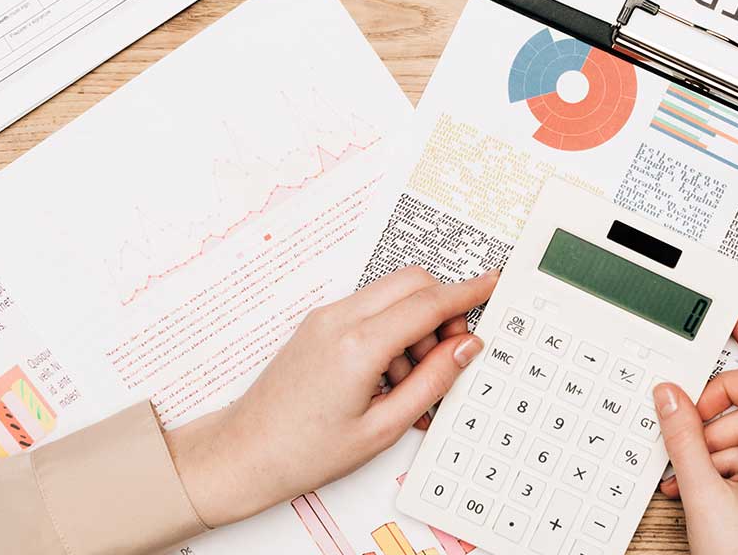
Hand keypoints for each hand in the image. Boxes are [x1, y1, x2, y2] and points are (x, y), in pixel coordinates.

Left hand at [163, 267, 498, 526]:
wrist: (244, 453)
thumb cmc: (304, 451)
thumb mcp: (383, 427)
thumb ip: (432, 382)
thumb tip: (465, 349)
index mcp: (357, 345)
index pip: (427, 303)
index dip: (467, 293)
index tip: (492, 284)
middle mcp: (339, 319)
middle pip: (412, 283)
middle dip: (441, 311)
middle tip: (448, 356)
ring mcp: (326, 318)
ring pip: (392, 296)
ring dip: (415, 327)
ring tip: (407, 385)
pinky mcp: (319, 325)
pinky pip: (371, 311)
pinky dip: (392, 333)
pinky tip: (387, 379)